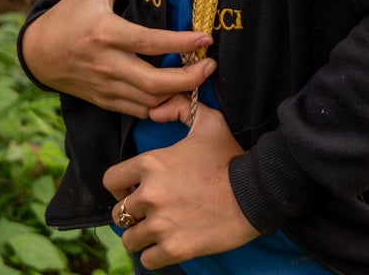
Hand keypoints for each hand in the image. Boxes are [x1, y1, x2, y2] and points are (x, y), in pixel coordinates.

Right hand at [21, 0, 214, 119]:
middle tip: (210, 66)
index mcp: (105, 34)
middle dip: (189, 79)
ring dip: (178, 95)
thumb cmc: (68, 16)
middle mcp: (107, 64)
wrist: (38, 53)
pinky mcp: (104, 101)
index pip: (150, 43)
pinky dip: (160, 106)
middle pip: (154, 83)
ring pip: (149, 102)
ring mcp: (105, 86)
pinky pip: (138, 111)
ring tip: (198, 79)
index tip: (206, 39)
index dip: (181, 43)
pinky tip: (175, 94)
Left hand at [107, 106, 257, 266]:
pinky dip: (156, 255)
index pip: (111, 180)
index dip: (121, 186)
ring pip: (129, 239)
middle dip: (134, 214)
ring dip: (141, 237)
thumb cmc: (232, 157)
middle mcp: (150, 195)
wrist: (257, 192)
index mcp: (151, 164)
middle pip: (120, 213)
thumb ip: (181, 108)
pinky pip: (147, 260)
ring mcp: (161, 224)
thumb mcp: (210, 122)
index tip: (134, 190)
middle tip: (152, 213)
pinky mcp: (174, 248)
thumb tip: (156, 111)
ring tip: (158, 232)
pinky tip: (169, 246)